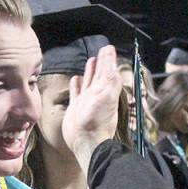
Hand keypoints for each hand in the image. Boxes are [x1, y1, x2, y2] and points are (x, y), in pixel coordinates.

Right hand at [62, 44, 122, 169]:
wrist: (85, 141)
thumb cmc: (97, 121)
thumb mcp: (107, 96)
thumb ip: (109, 78)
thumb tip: (112, 59)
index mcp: (105, 90)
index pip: (107, 70)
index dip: (108, 58)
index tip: (108, 47)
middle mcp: (97, 94)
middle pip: (99, 74)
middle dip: (101, 62)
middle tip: (102, 50)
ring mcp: (86, 101)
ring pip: (88, 82)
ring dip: (90, 71)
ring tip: (91, 60)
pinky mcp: (75, 108)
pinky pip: (76, 93)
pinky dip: (76, 86)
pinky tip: (75, 80)